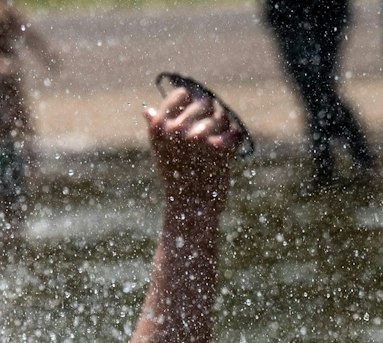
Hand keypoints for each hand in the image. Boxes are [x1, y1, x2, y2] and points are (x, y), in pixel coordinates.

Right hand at [143, 85, 242, 208]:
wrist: (190, 208)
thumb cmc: (175, 179)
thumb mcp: (160, 153)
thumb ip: (157, 128)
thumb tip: (147, 110)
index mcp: (160, 127)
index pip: (183, 94)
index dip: (192, 102)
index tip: (195, 115)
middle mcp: (177, 129)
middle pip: (205, 103)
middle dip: (210, 117)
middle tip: (207, 138)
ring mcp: (199, 137)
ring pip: (222, 116)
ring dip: (223, 129)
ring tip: (214, 149)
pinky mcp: (220, 146)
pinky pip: (235, 131)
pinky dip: (234, 141)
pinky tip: (225, 155)